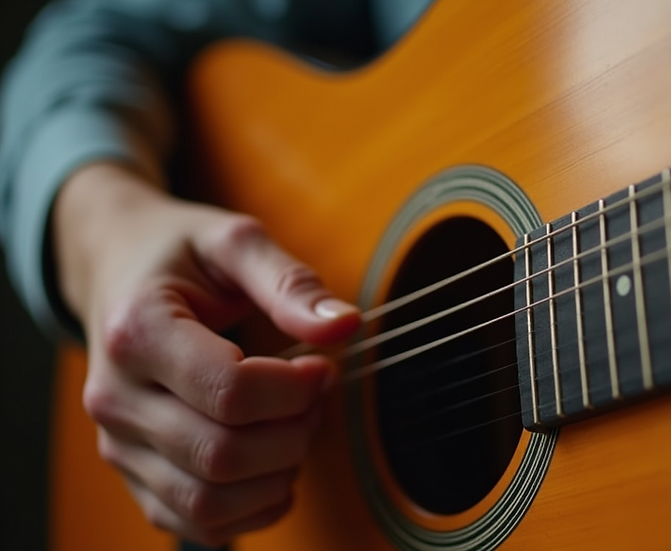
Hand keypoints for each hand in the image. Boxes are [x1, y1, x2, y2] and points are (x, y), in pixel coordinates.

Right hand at [53, 162, 359, 545]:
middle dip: (294, 432)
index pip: (231, 392)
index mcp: (135, 332)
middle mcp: (114, 398)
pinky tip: (276, 469)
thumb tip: (346, 325)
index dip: (296, 389)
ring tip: (295, 428)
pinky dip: (251, 510)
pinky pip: (195, 523)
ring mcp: (118, 444)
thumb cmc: (179, 254)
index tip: (319, 365)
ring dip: (277, 475)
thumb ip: (289, 282)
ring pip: (208, 502)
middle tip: (314, 396)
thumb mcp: (233, 242)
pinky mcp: (134, 474)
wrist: (116, 272)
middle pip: (222, 454)